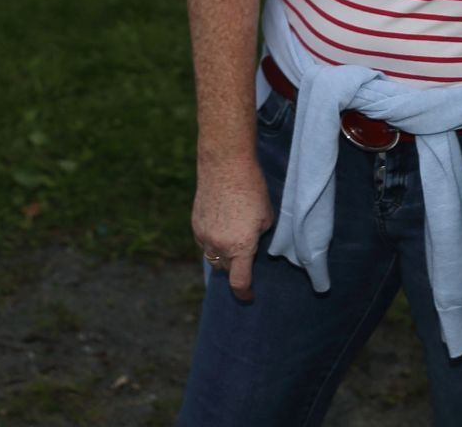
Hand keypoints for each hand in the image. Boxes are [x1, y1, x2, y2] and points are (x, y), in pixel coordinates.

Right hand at [191, 155, 274, 301]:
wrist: (225, 165)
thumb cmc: (252, 189)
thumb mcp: (267, 218)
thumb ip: (259, 237)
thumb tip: (253, 244)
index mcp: (241, 247)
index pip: (240, 282)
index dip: (245, 294)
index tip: (249, 297)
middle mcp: (219, 246)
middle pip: (226, 268)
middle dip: (236, 266)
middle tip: (246, 252)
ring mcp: (204, 236)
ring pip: (213, 257)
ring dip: (223, 255)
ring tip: (233, 239)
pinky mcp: (195, 224)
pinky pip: (204, 243)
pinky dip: (213, 242)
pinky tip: (222, 226)